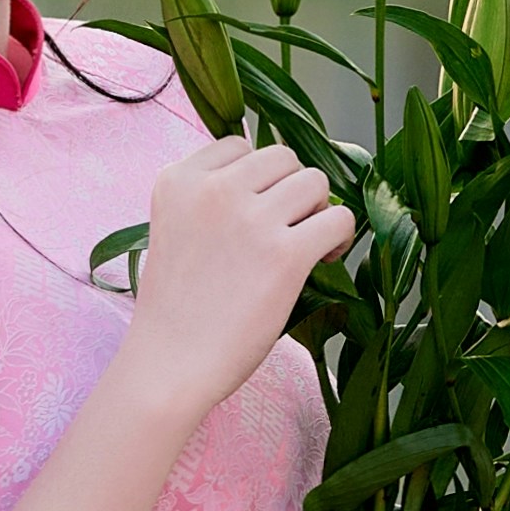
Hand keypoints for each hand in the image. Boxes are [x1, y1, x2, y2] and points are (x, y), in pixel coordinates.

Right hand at [116, 134, 350, 425]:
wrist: (170, 364)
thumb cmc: (176, 309)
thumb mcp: (175, 230)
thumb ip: (210, 199)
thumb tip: (278, 182)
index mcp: (179, 180)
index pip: (238, 145)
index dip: (257, 178)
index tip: (257, 211)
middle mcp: (213, 190)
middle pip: (281, 157)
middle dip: (291, 189)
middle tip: (288, 229)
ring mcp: (250, 219)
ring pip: (314, 181)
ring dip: (317, 209)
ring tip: (306, 244)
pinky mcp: (284, 255)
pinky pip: (338, 219)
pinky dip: (339, 236)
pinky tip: (323, 259)